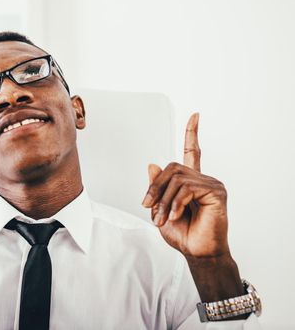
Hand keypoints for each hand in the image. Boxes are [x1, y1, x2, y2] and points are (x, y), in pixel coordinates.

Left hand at [142, 113, 229, 258]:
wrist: (197, 252)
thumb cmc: (182, 233)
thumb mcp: (160, 209)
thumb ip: (157, 188)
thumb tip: (153, 163)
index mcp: (191, 181)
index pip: (193, 151)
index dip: (192, 133)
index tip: (195, 114)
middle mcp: (203, 179)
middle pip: (172, 168)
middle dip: (155, 188)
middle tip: (149, 208)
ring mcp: (211, 184)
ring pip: (177, 179)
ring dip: (164, 200)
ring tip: (164, 218)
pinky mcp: (216, 192)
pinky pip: (187, 188)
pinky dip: (176, 203)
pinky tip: (177, 216)